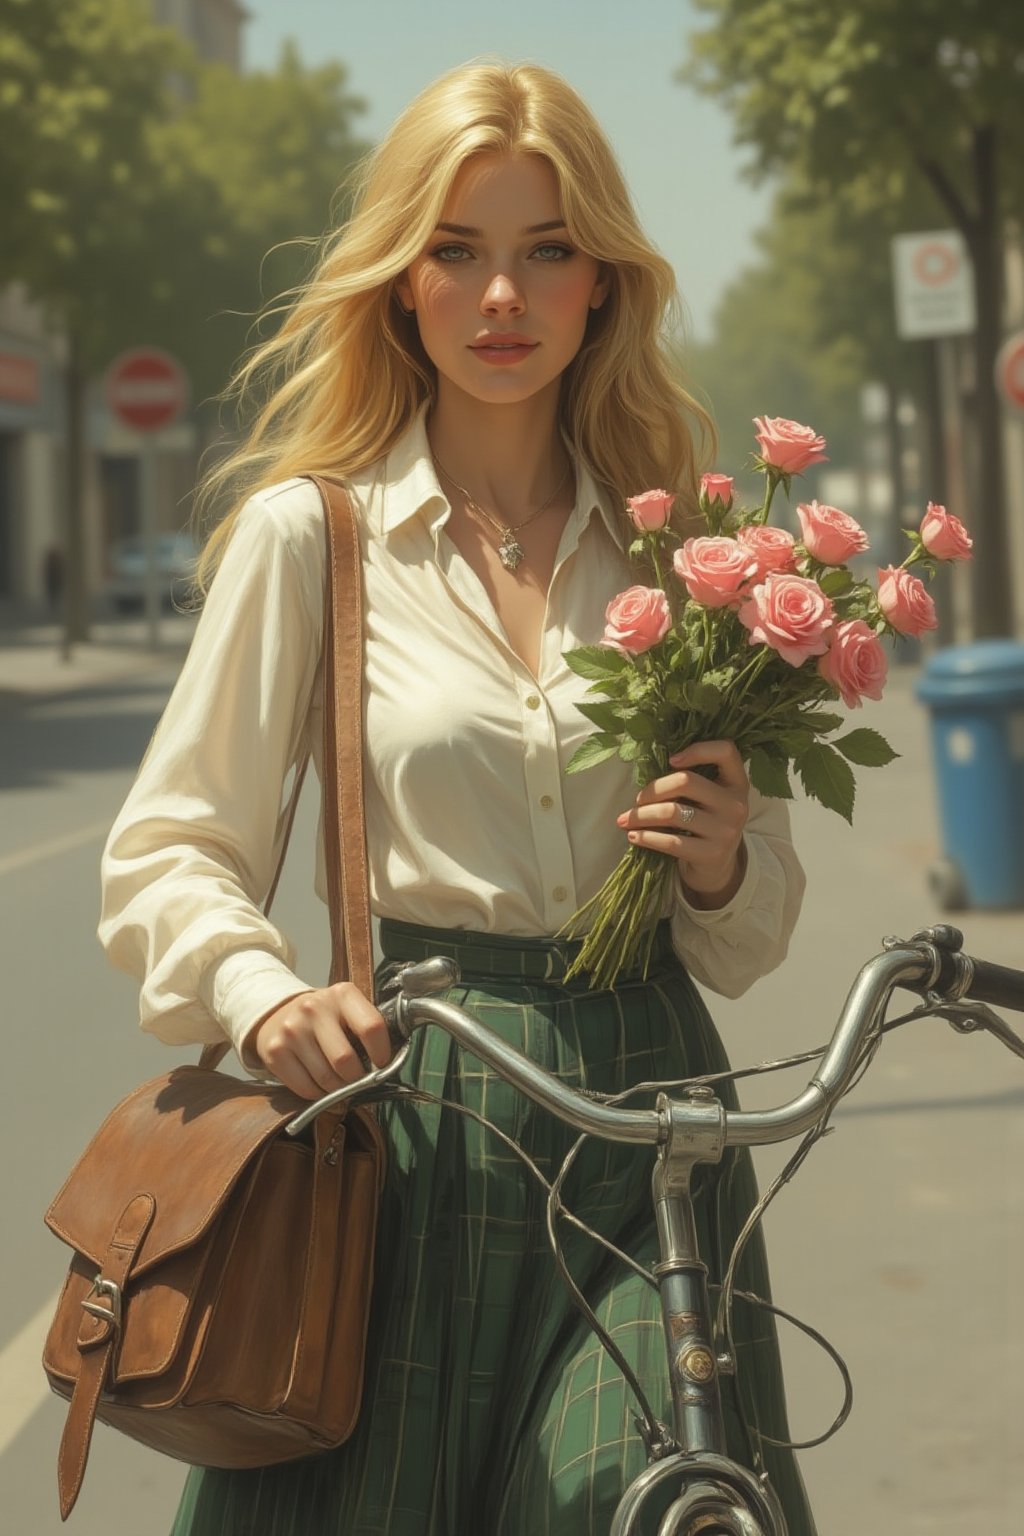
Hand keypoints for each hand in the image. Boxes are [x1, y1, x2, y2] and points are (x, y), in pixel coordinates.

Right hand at [250, 983, 392, 1100]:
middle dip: (356, 1078)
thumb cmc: (325, 1018)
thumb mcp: (348, 1010)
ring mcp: (292, 1030)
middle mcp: (314, 1008)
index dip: (382, 1053)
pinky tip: (319, 1082)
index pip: (372, 1027)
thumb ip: (368, 1029)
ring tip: (338, 1080)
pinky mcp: (275, 1052)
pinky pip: (305, 1089)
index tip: (381, 1064)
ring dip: (337, 1089)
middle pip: (346, 1060)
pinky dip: (317, 1094)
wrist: (278, 1014)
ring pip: (326, 1079)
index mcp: (342, 994)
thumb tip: (388, 1066)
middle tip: (357, 1078)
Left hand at [616, 739, 749, 908]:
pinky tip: (633, 835)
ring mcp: (727, 831)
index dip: (698, 749)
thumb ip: (693, 780)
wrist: (718, 866)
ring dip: (641, 815)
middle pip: (686, 781)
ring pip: (672, 812)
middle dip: (653, 789)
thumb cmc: (705, 823)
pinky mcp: (712, 854)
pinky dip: (646, 837)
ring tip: (626, 819)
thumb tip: (646, 771)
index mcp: (737, 783)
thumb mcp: (710, 798)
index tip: (671, 760)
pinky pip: (671, 842)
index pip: (726, 751)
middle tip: (637, 800)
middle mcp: (737, 804)